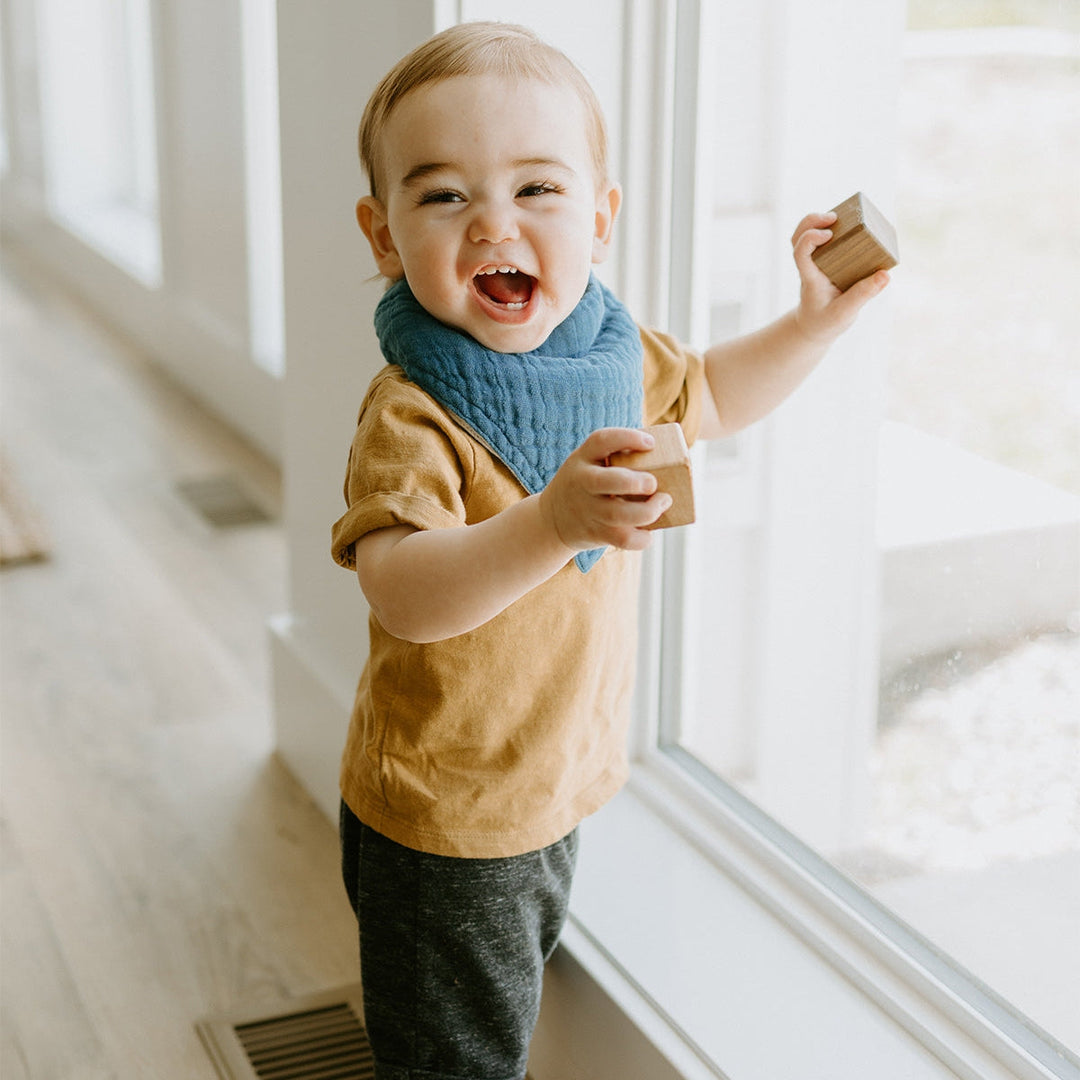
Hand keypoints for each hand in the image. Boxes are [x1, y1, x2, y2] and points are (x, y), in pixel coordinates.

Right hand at [538, 428, 671, 552]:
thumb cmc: (586, 484)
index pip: (601, 441)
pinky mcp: (596, 533)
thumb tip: (668, 451)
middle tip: (653, 483)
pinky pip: (622, 539)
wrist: (552, 520)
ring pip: (617, 514)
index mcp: (582, 458)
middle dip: (635, 482)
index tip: (650, 442)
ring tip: (664, 501)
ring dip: (648, 510)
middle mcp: (582, 483)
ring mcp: (588, 510)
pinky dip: (642, 538)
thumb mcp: (589, 463)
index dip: (627, 438)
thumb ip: (617, 456)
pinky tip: (650, 530)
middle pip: (606, 482)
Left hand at [790, 211, 889, 344]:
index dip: (810, 239)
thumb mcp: (845, 313)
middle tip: (834, 216)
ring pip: (802, 236)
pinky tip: (846, 225)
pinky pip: (818, 240)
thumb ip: (863, 294)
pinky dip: (828, 227)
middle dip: (810, 222)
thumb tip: (885, 274)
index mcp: (811, 279)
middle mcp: (809, 268)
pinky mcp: (821, 262)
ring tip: (838, 216)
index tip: (829, 234)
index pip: (801, 254)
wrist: (814, 327)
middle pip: (796, 238)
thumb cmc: (827, 321)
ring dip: (816, 221)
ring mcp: (813, 263)